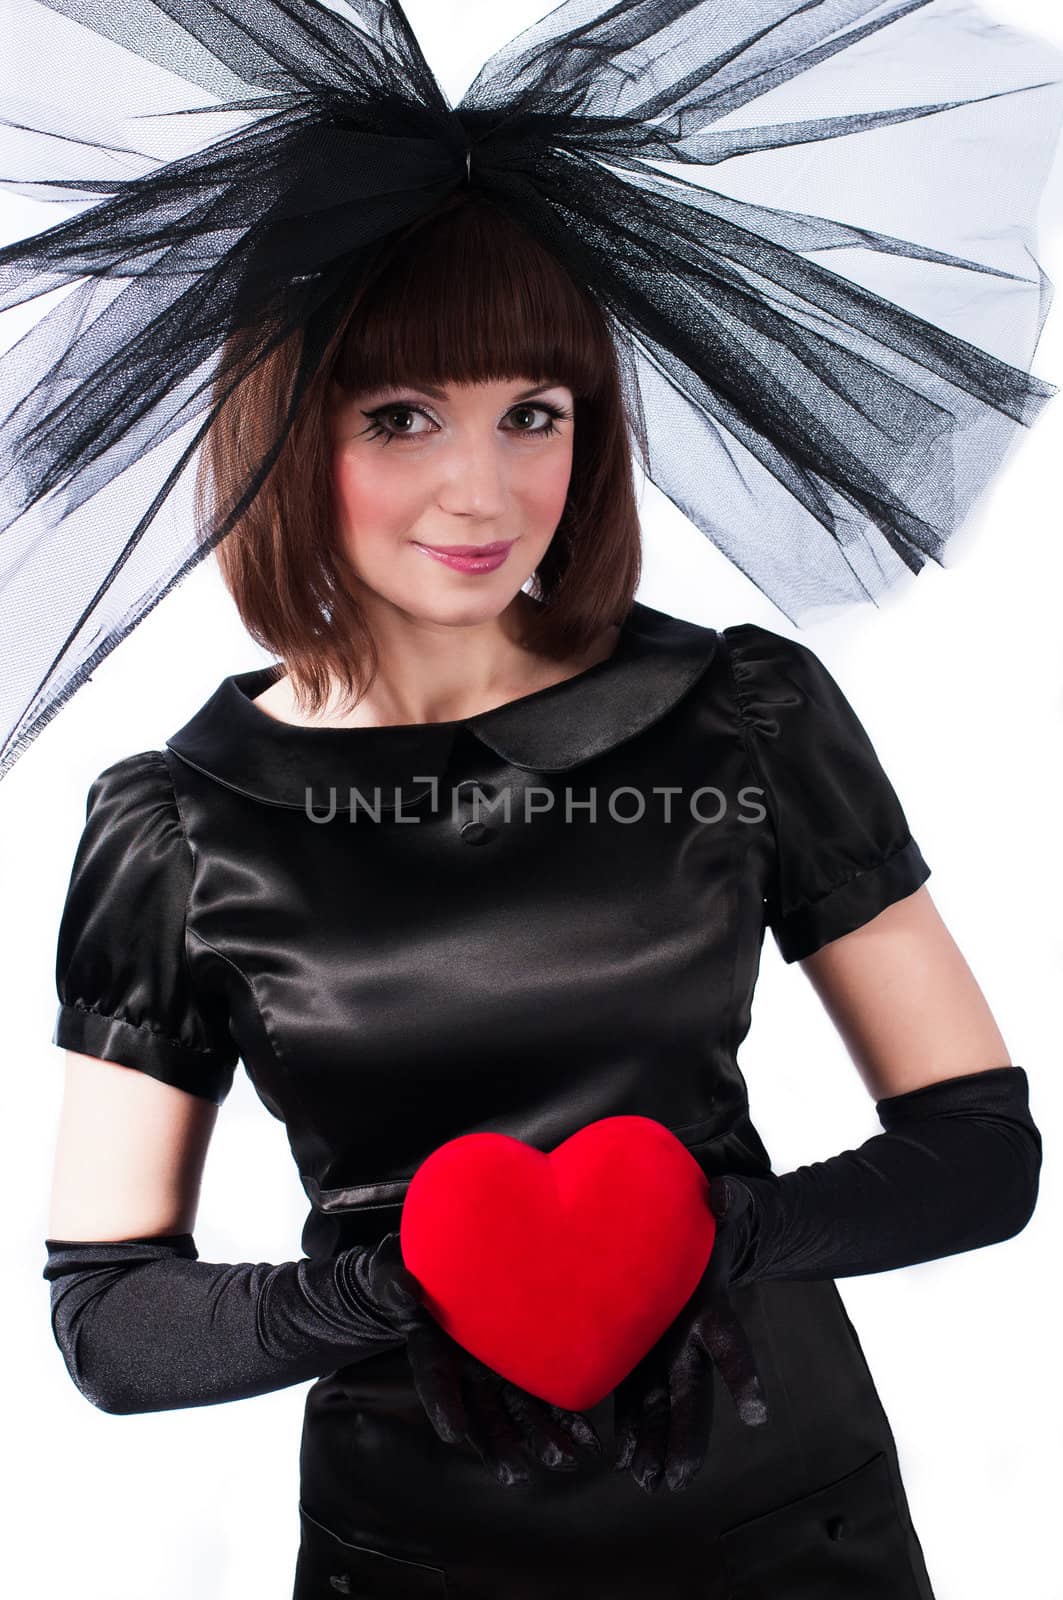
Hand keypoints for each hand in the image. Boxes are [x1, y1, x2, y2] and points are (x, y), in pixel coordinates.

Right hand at [358, 1231, 603, 1487]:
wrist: (443, 1270)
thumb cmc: (411, 1272)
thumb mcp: (392, 1273)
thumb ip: (396, 1284)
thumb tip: (403, 1288)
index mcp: (431, 1350)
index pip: (433, 1381)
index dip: (442, 1405)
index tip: (453, 1432)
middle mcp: (466, 1371)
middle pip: (481, 1414)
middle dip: (501, 1444)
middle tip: (520, 1474)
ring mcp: (496, 1372)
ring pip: (518, 1413)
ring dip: (542, 1440)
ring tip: (568, 1461)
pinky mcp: (524, 1365)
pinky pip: (545, 1395)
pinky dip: (566, 1417)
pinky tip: (590, 1438)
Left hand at [612, 1175, 768, 1493]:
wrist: (708, 1234)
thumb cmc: (723, 1217)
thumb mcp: (733, 1203)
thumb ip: (732, 1201)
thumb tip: (725, 1194)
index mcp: (714, 1307)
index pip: (731, 1346)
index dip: (743, 1378)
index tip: (755, 1414)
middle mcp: (693, 1338)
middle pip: (694, 1396)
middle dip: (685, 1438)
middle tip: (676, 1480)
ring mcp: (669, 1348)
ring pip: (664, 1406)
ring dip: (656, 1444)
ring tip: (646, 1482)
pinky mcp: (643, 1347)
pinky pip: (638, 1391)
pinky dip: (633, 1425)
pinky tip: (624, 1458)